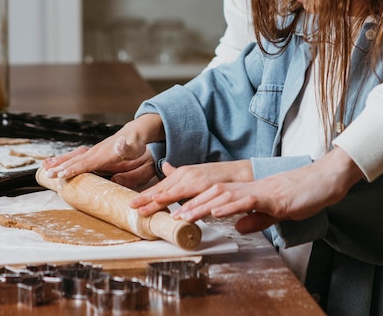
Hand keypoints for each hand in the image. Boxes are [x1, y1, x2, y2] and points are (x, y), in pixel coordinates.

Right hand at [42, 115, 163, 181]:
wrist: (133, 134)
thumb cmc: (134, 144)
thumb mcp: (134, 146)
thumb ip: (126, 146)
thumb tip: (120, 143)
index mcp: (105, 153)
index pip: (88, 162)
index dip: (75, 168)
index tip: (62, 174)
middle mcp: (96, 151)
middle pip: (77, 160)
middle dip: (62, 167)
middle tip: (48, 174)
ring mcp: (93, 151)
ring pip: (73, 157)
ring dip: (59, 162)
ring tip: (45, 168)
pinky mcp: (92, 153)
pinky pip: (75, 156)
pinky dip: (63, 159)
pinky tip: (53, 163)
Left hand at [130, 160, 252, 214]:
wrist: (249, 174)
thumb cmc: (221, 178)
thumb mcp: (198, 175)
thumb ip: (182, 176)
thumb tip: (166, 168)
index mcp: (187, 175)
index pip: (164, 187)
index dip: (148, 196)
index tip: (133, 204)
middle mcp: (195, 176)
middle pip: (172, 189)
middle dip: (154, 199)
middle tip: (137, 208)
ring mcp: (209, 182)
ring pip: (190, 194)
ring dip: (173, 202)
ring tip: (159, 210)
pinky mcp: (225, 190)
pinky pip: (211, 199)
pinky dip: (201, 205)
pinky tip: (192, 213)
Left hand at [174, 147, 363, 232]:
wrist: (323, 182)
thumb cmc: (299, 196)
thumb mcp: (271, 211)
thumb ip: (253, 217)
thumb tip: (238, 226)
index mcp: (241, 191)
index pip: (205, 193)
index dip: (181, 198)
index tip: (158, 206)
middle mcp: (244, 187)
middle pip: (205, 191)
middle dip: (176, 199)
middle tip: (150, 206)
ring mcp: (256, 190)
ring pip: (221, 195)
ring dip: (198, 205)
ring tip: (178, 214)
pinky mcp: (271, 197)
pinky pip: (246, 200)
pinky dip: (229, 205)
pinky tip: (214, 209)